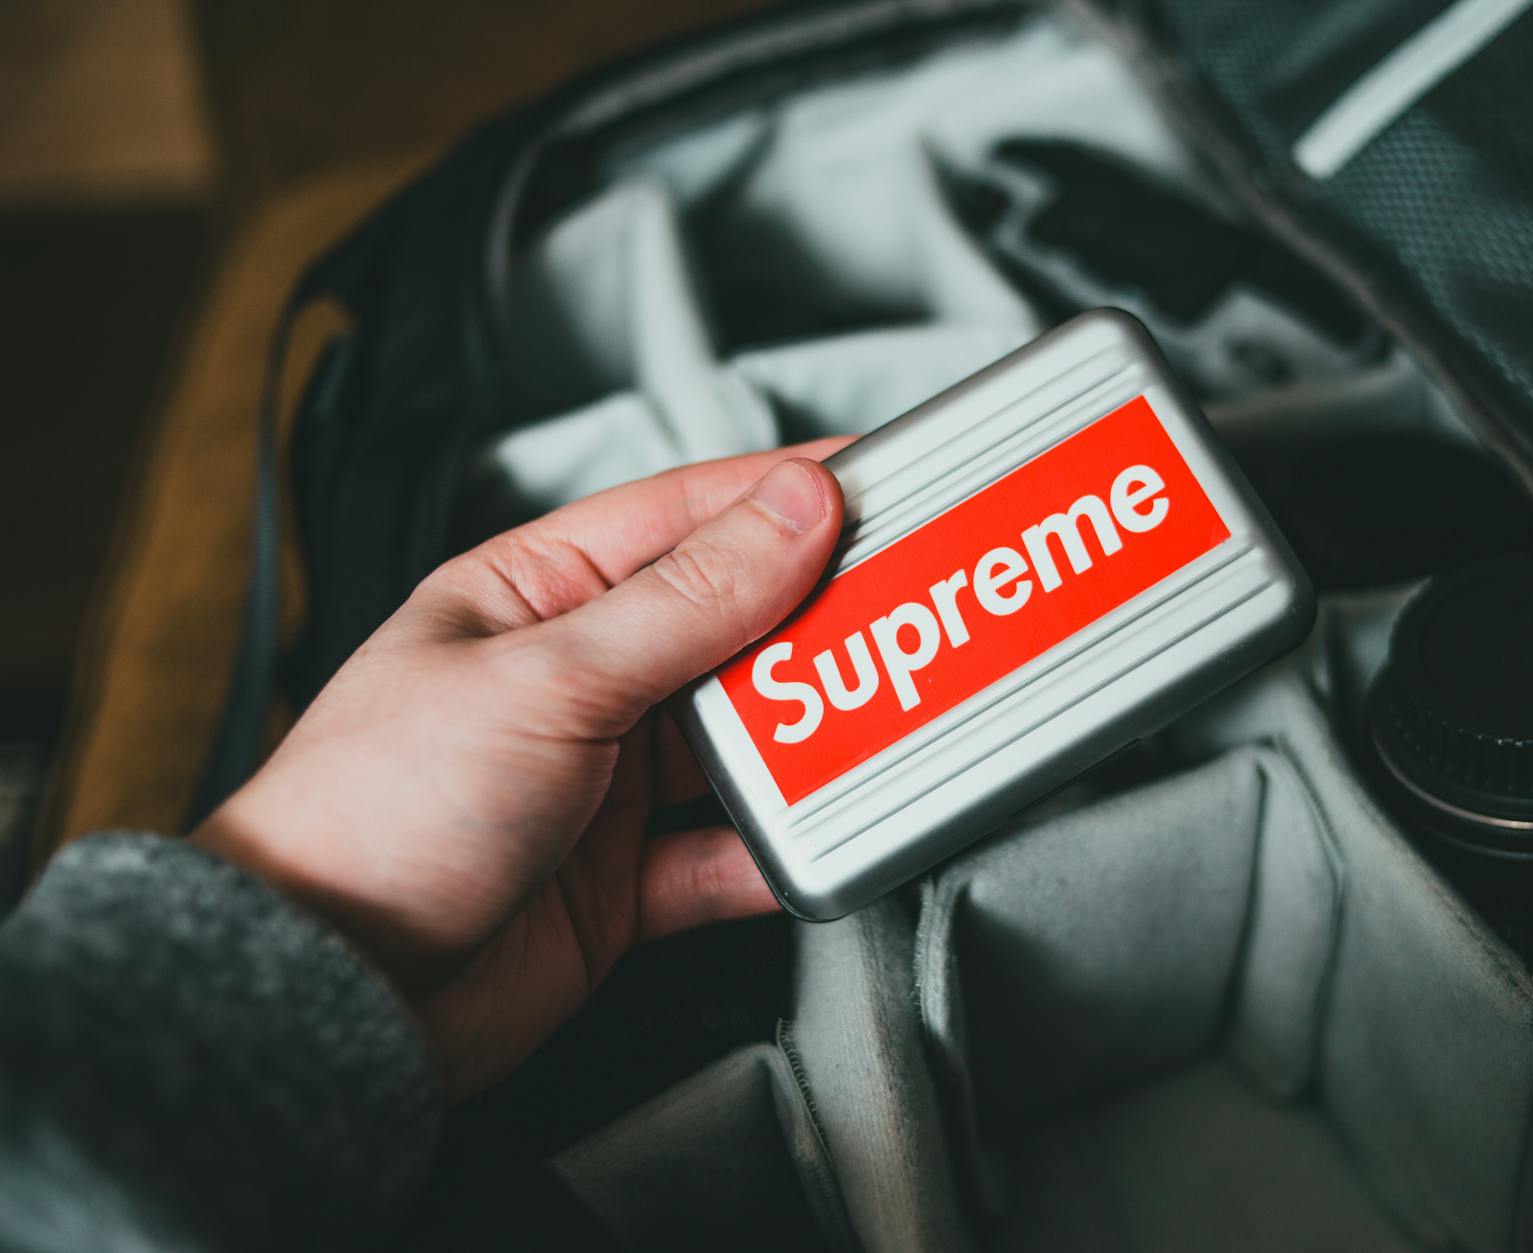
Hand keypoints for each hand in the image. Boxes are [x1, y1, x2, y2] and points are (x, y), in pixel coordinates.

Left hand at [195, 442, 846, 1096]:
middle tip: (905, 611)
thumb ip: (685, 602)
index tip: (878, 483)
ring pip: (739, 743)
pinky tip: (813, 841)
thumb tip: (789, 509)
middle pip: (728, 630)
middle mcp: (576, 678)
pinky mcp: (622, 880)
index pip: (683, 516)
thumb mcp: (548, 679)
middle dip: (815, 622)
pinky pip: (727, 854)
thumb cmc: (374, 815)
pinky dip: (775, 853)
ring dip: (804, 740)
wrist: (331, 996)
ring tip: (873, 722)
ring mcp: (602, 782)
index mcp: (533, 594)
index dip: (785, 496)